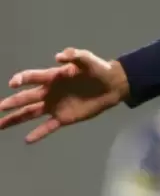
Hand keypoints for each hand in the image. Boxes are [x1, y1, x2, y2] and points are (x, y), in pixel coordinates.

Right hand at [0, 48, 129, 143]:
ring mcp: (55, 106)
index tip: (13, 83)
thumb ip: (75, 56)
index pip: (33, 77)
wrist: (113, 85)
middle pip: (26, 98)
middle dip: (11, 102)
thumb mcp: (89, 60)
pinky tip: (26, 140)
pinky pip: (47, 126)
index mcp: (53, 77)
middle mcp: (49, 92)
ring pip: (30, 113)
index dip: (22, 79)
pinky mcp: (64, 117)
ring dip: (15, 119)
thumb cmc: (99, 70)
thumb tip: (59, 56)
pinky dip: (38, 133)